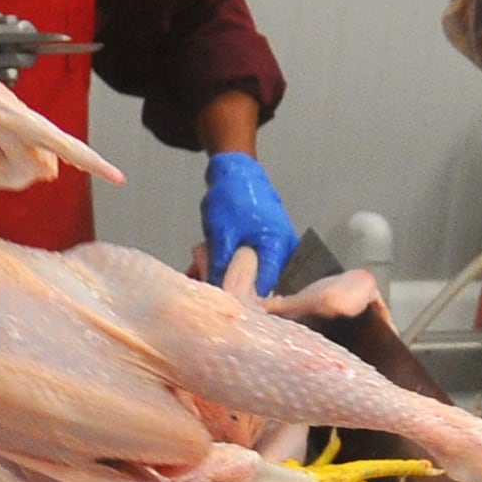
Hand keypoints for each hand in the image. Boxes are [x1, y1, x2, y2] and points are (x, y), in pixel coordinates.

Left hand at [201, 151, 297, 293]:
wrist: (235, 171)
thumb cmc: (233, 197)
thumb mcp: (221, 235)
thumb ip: (222, 267)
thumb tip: (219, 295)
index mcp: (277, 247)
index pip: (265, 288)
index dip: (244, 302)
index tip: (223, 310)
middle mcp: (283, 250)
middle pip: (258, 283)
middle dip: (230, 288)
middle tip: (204, 286)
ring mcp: (275, 247)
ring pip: (250, 274)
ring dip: (225, 275)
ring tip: (198, 271)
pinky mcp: (265, 244)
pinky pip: (248, 263)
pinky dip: (227, 264)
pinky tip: (203, 264)